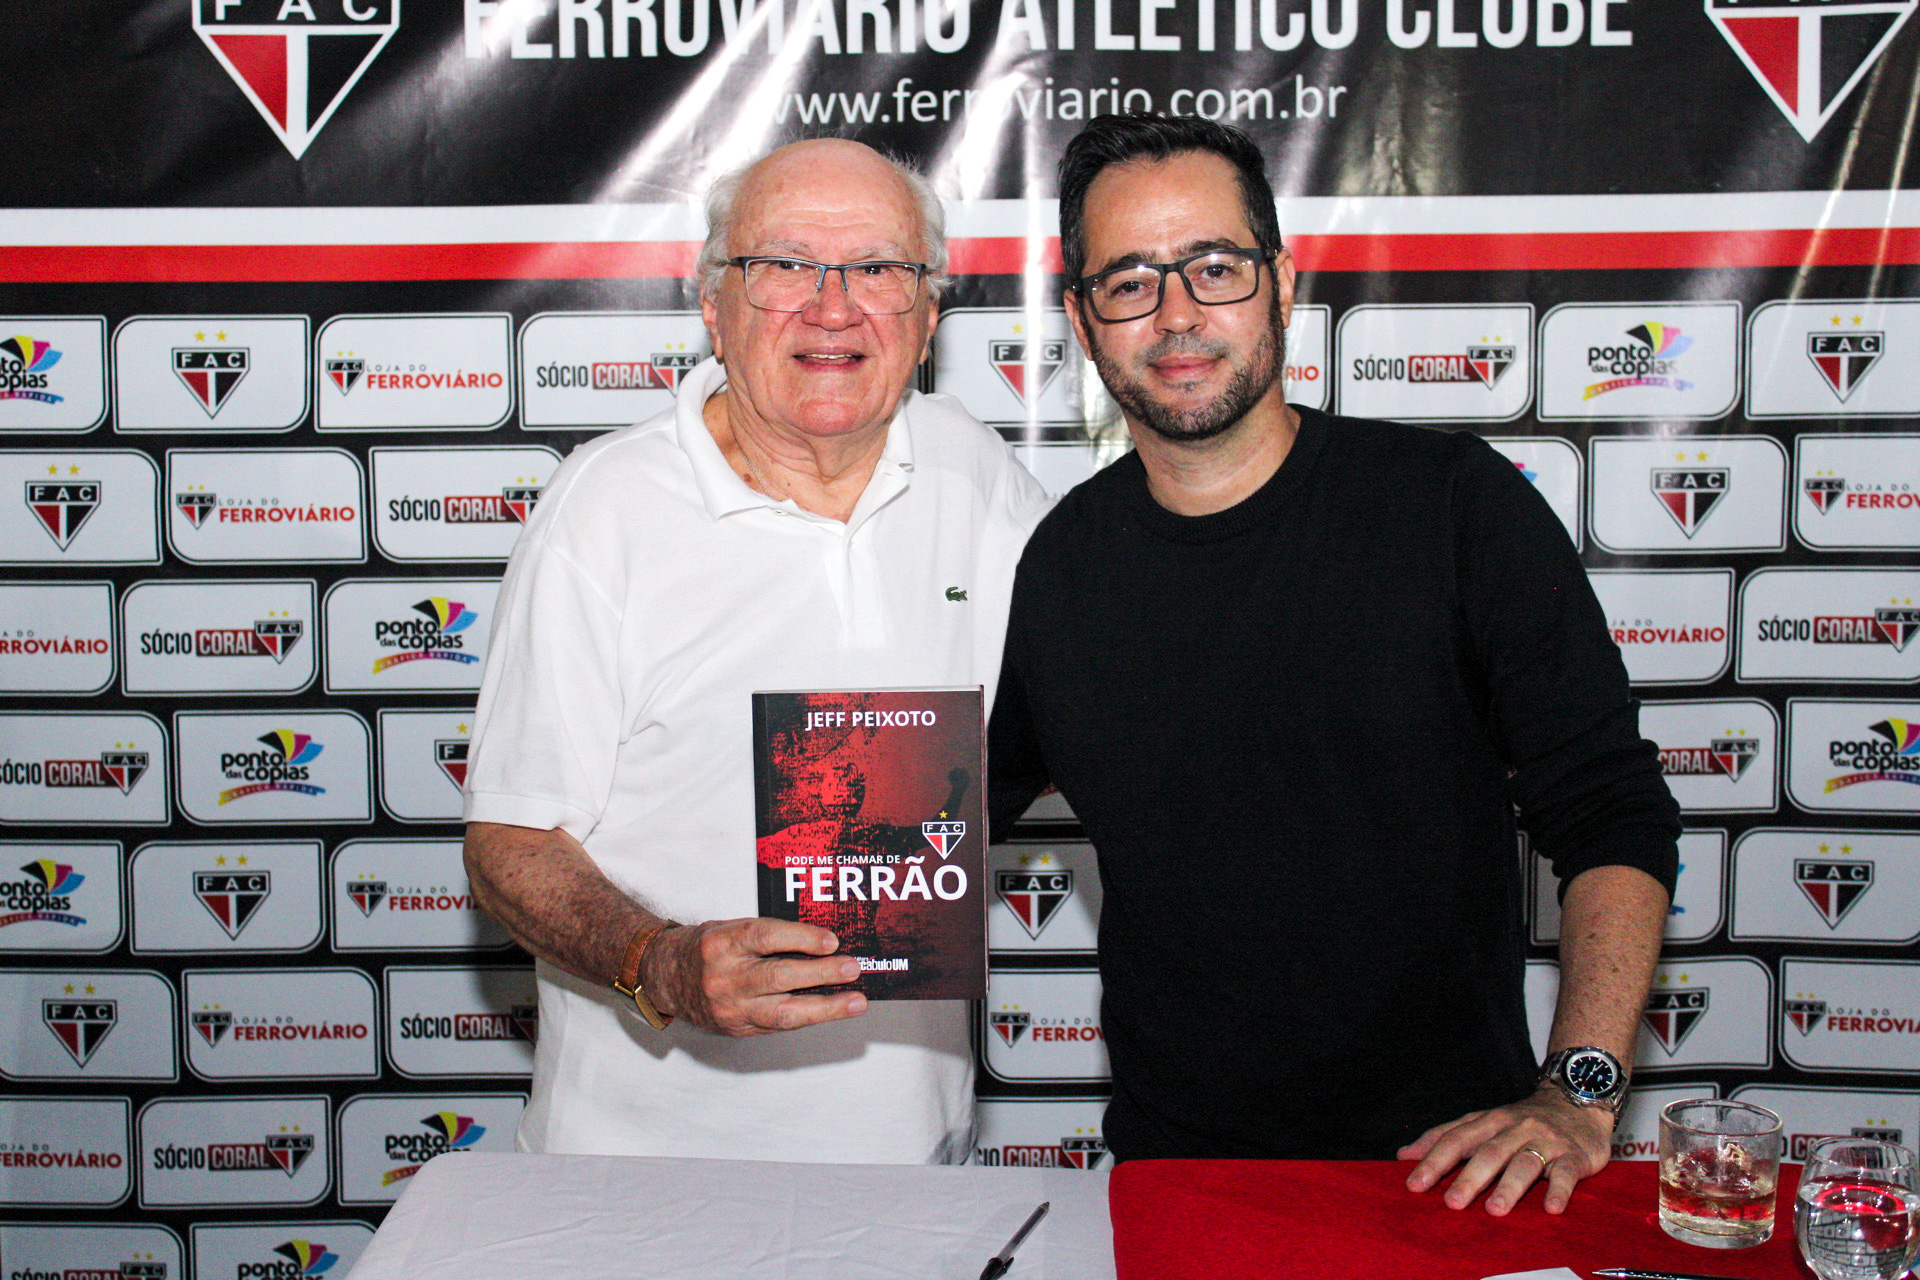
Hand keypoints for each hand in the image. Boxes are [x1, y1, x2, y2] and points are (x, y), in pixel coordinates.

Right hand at [644, 917, 867, 1035]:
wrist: (665, 977)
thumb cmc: (708, 947)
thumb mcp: (732, 929)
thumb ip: (769, 936)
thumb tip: (823, 943)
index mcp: (723, 942)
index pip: (766, 937)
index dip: (801, 938)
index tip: (832, 940)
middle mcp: (725, 977)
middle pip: (779, 976)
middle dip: (821, 973)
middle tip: (852, 968)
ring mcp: (731, 1007)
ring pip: (783, 1012)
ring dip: (825, 1007)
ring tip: (855, 1002)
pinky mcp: (736, 1028)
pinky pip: (778, 1025)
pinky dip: (807, 1016)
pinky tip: (830, 1010)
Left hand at [1398, 1086, 1613, 1215]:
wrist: (1576, 1101)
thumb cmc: (1520, 1121)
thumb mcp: (1482, 1123)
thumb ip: (1446, 1138)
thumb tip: (1404, 1156)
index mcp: (1488, 1121)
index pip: (1456, 1140)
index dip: (1434, 1161)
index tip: (1414, 1184)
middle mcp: (1514, 1128)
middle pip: (1488, 1153)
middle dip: (1468, 1178)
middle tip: (1452, 1203)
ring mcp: (1545, 1141)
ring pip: (1525, 1163)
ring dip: (1508, 1186)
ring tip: (1494, 1210)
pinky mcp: (1574, 1156)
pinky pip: (1566, 1173)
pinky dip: (1559, 1190)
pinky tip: (1551, 1209)